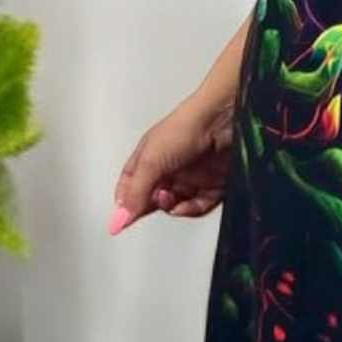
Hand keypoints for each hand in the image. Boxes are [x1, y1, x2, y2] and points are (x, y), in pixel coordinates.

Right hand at [110, 78, 237, 233]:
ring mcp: (190, 177)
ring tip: (170, 198)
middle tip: (154, 201)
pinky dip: (191, 210)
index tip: (121, 220)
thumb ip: (136, 193)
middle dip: (150, 206)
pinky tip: (186, 205)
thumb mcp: (151, 162)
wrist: (221, 120)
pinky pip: (199, 206)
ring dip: (171, 208)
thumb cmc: (183, 130)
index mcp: (147, 158)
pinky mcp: (212, 185)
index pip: (130, 186)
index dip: (125, 203)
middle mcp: (168, 168)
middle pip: (153, 199)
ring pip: (176, 205)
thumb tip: (119, 220)